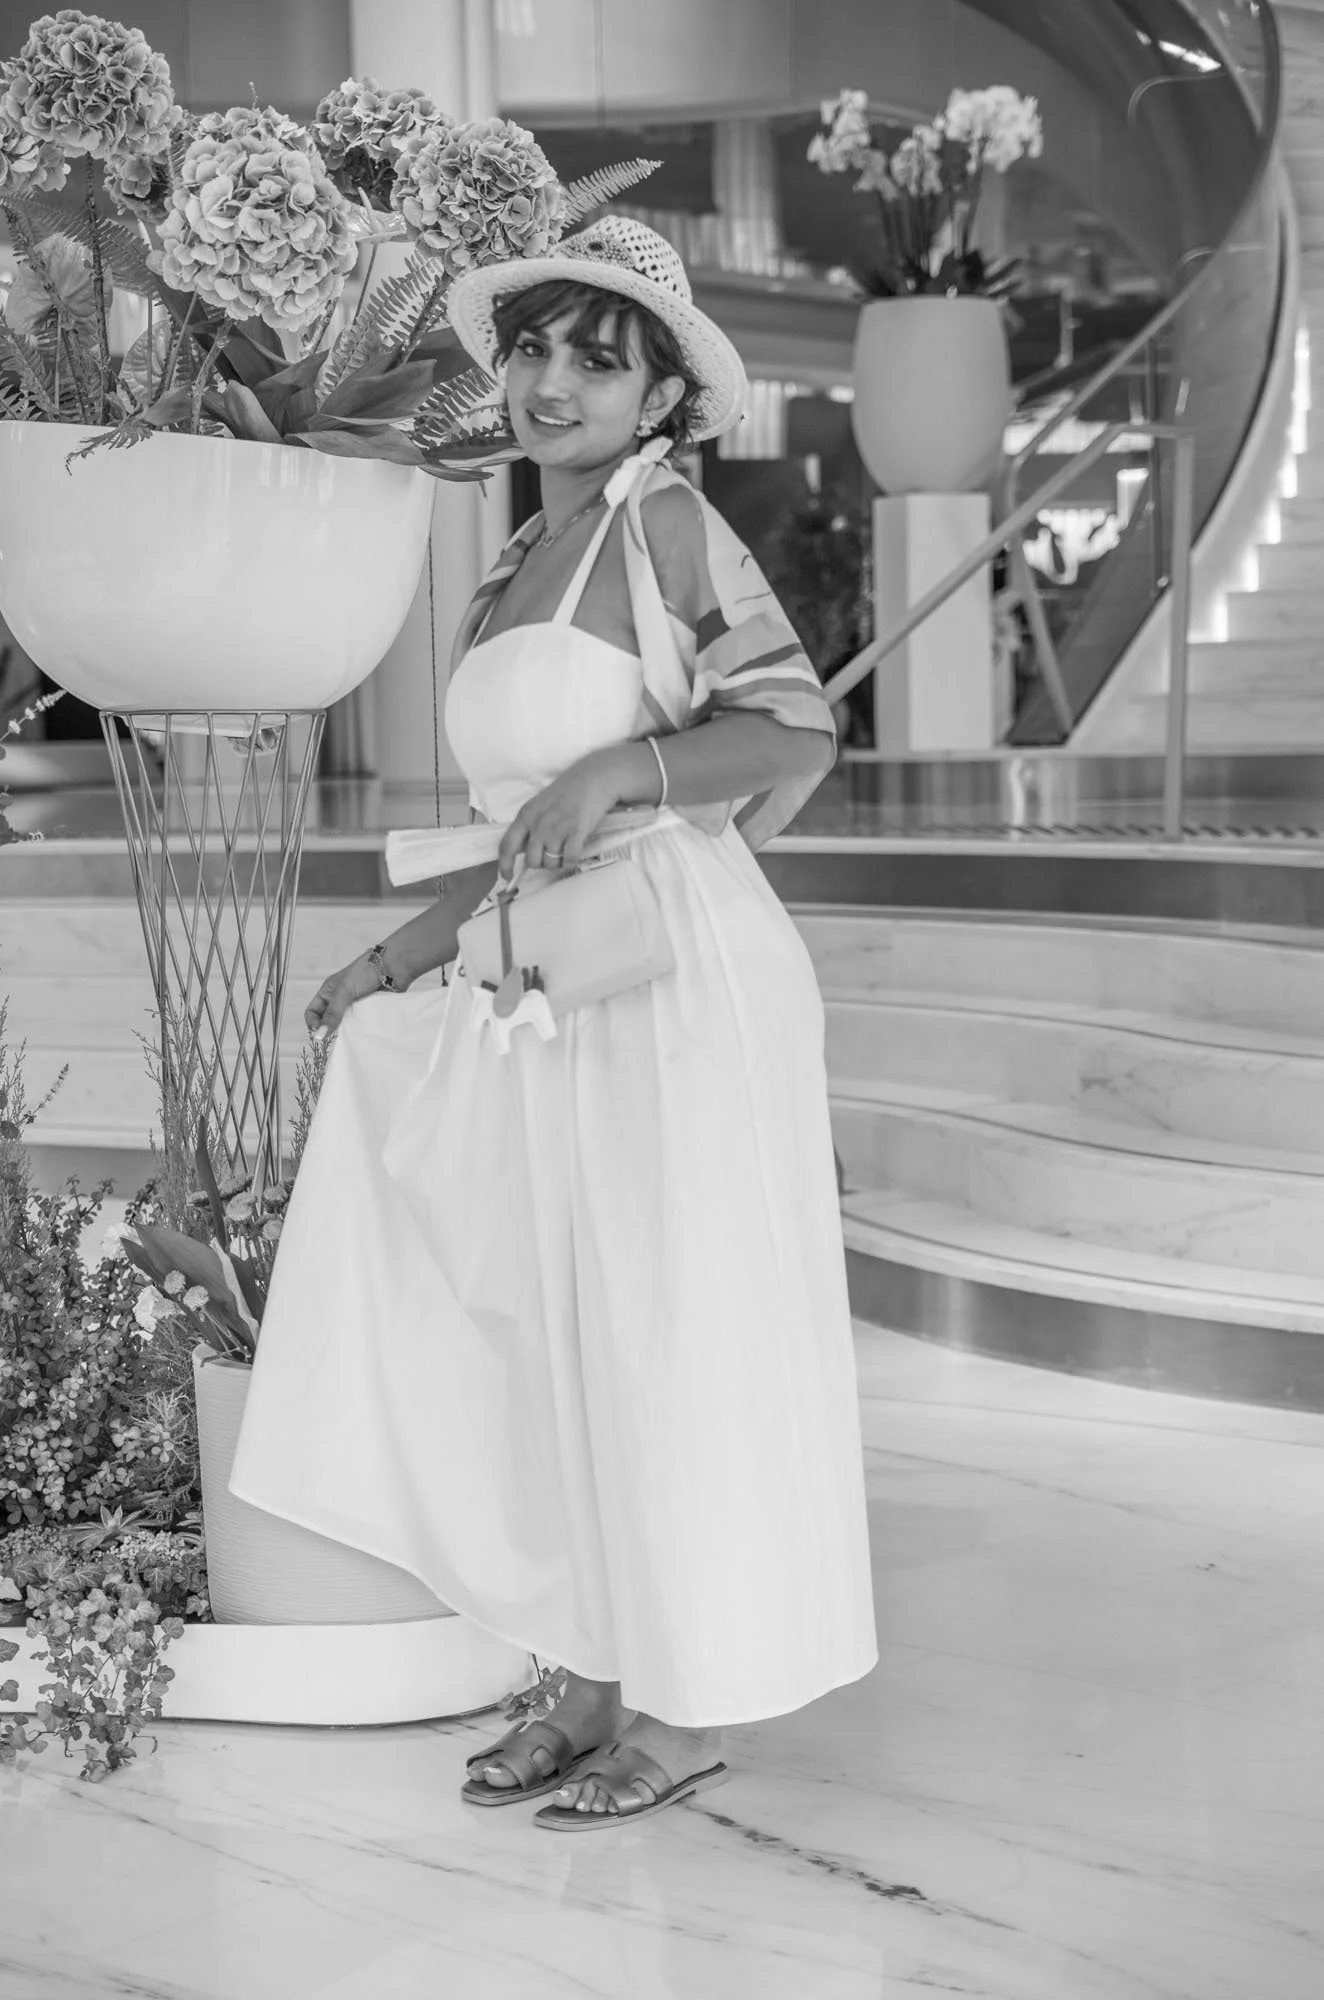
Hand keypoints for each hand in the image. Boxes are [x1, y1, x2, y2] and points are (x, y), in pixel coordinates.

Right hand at [304, 954, 385, 1039]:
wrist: (394, 965)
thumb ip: (332, 1013)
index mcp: (329, 992)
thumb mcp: (344, 991)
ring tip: (350, 1040)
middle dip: (330, 1032)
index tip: (320, 1035)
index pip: (313, 1012)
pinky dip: (361, 1032)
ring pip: (346, 1026)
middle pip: (329, 1022)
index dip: (313, 1024)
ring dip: (347, 1033)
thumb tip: (319, 1035)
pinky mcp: (369, 1012)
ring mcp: (356, 1007)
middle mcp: (340, 1001)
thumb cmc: (366, 971)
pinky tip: (363, 1036)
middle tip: (336, 1044)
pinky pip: (362, 1026)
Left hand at [496, 750, 622, 882]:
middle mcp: (539, 823)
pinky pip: (569, 859)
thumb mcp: (539, 805)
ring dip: (557, 862)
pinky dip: (571, 861)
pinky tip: (574, 852)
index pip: (507, 846)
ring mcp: (558, 828)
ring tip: (565, 849)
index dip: (505, 865)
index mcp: (526, 815)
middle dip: (541, 863)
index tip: (507, 876)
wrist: (594, 778)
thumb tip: (523, 851)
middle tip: (550, 855)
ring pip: (550, 862)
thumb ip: (529, 826)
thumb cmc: (568, 791)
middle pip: (532, 860)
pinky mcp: (577, 832)